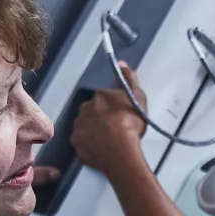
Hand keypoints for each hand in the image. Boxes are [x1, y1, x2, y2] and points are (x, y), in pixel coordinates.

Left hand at [70, 62, 148, 176]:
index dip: (112, 105)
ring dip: (93, 130)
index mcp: (99, 96)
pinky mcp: (76, 145)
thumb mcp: (137, 97)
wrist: (121, 152)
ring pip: (85, 126)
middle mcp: (84, 110)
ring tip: (108, 140)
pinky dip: (89, 145)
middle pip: (92, 111)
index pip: (104, 97)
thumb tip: (122, 64)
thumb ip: (129, 79)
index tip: (120, 114)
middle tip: (114, 127)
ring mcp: (78, 128)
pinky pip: (83, 143)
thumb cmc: (130, 124)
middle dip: (100, 117)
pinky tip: (101, 149)